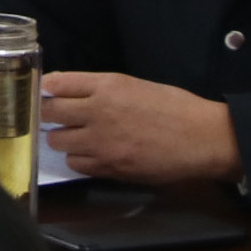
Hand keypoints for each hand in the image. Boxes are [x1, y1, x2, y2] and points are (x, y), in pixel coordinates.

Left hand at [39, 72, 240, 183]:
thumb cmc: (177, 108)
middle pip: (49, 111)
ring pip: (56, 140)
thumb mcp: (137, 85)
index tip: (46, 92)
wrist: (204, 139)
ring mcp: (100, 142)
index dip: (47, 88)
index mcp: (108, 86)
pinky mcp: (108, 167)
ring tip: (77, 137)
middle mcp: (97, 111)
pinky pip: (75, 164)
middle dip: (48, 113)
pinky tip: (92, 154)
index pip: (57, 83)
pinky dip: (79, 159)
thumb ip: (102, 88)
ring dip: (63, 138)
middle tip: (55, 116)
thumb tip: (72, 92)